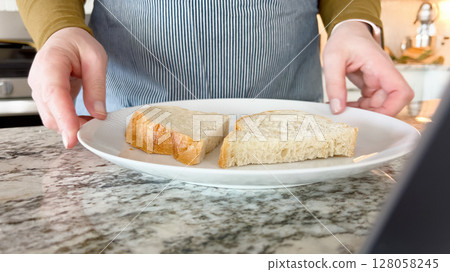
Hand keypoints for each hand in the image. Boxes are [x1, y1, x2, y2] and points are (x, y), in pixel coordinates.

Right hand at [28, 27, 107, 148]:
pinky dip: (69, 122)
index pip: (54, 95)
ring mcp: (38, 91)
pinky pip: (54, 116)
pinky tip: (84, 119)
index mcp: (51, 64)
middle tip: (96, 126)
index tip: (73, 137)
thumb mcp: (96, 58)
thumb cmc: (78, 45)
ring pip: (51, 119)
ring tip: (92, 120)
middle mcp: (39, 80)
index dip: (64, 118)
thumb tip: (99, 114)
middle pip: (51, 113)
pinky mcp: (43, 99)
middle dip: (72, 126)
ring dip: (71, 125)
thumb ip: (97, 86)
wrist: (63, 38)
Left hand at [323, 21, 413, 115]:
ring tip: (341, 111)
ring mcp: (378, 81)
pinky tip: (342, 106)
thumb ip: (334, 83)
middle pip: (390, 103)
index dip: (393, 109)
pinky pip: (369, 103)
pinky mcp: (371, 85)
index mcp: (381, 66)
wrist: (347, 31)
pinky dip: (357, 107)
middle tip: (349, 117)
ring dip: (362, 112)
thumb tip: (337, 108)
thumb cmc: (344, 39)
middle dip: (371, 114)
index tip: (373, 117)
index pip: (402, 92)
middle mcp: (384, 75)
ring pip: (378, 106)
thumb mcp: (333, 59)